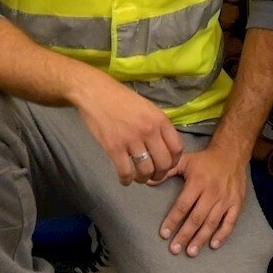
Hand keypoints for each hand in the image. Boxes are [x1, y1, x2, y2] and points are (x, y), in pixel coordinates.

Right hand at [70, 72, 184, 186]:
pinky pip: (126, 172)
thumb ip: (157, 125)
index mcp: (159, 119)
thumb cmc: (120, 98)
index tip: (167, 165)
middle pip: (164, 163)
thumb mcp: (146, 107)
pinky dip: (126, 180)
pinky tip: (125, 179)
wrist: (95, 92)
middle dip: (159, 174)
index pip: (177, 148)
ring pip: (146, 171)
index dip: (174, 161)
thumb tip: (164, 145)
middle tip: (153, 176)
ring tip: (139, 177)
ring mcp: (131, 140)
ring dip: (143, 179)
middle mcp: (149, 131)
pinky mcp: (114, 147)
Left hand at [157, 146, 248, 256]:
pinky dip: (223, 235)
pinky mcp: (237, 203)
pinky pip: (230, 222)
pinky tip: (213, 245)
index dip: (172, 220)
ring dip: (201, 239)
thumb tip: (147, 181)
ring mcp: (226, 199)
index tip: (164, 234)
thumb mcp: (184, 160)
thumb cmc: (205, 160)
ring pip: (212, 223)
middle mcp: (212, 192)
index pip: (182, 205)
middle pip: (196, 218)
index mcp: (198, 182)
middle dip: (184, 235)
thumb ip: (166, 171)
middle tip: (174, 249)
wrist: (232, 154)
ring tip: (190, 252)